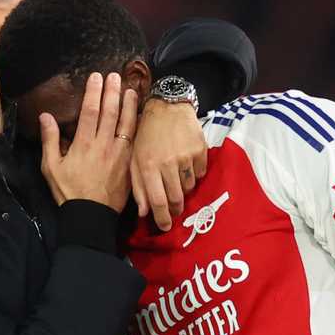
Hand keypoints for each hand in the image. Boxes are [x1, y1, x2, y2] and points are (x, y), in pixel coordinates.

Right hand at [40, 72, 138, 212]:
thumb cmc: (68, 192)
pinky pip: (135, 140)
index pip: (90, 111)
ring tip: (130, 89)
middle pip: (110, 113)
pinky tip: (139, 115)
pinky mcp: (129, 164)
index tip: (96, 77)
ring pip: (126, 124)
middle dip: (112, 92)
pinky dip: (137, 125)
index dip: (93, 92)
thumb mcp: (51, 168)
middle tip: (115, 75)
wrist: (90, 215)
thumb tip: (46, 116)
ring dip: (129, 105)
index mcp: (83, 144)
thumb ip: (50, 140)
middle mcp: (103, 145)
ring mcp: (119, 154)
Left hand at [131, 98, 206, 230]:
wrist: (167, 106)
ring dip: (183, 189)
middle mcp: (168, 163)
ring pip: (189, 187)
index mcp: (148, 166)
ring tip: (177, 178)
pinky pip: (200, 173)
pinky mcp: (200, 150)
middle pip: (177, 199)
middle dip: (176, 209)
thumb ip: (138, 186)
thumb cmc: (146, 135)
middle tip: (174, 211)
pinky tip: (186, 164)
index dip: (162, 219)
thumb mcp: (134, 158)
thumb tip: (144, 212)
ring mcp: (186, 157)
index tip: (165, 227)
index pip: (158, 201)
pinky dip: (194, 174)